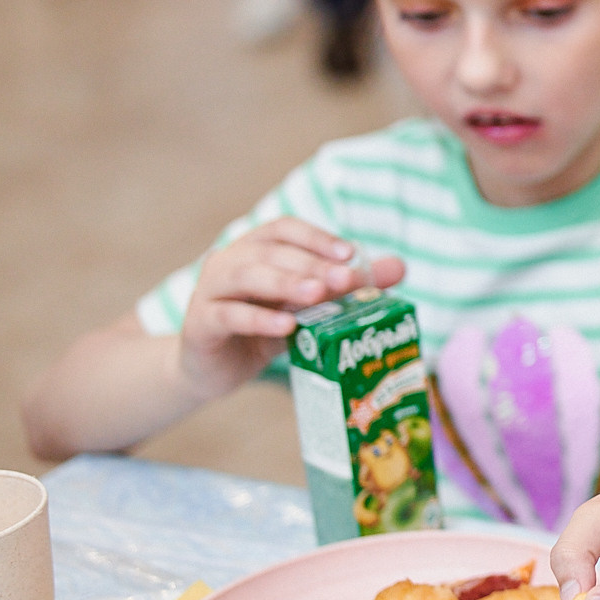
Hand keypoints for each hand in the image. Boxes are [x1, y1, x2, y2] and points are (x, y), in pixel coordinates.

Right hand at [177, 219, 401, 402]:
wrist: (214, 370)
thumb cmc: (265, 329)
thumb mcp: (308, 308)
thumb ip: (347, 286)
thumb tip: (399, 267)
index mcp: (254, 248)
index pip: (284, 229)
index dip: (316, 238)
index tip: (350, 253)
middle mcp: (228, 261)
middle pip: (269, 252)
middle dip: (311, 265)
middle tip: (345, 280)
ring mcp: (209, 291)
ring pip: (245, 277)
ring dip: (284, 283)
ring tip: (317, 295)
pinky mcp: (200, 324)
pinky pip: (227, 316)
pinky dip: (257, 319)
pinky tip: (286, 327)